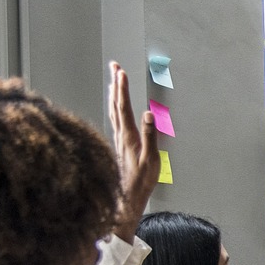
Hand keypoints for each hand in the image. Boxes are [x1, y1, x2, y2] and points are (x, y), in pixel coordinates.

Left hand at [107, 62, 159, 242]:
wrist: (127, 197)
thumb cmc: (141, 181)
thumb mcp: (151, 159)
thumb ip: (150, 135)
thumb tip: (149, 113)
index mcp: (128, 136)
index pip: (124, 106)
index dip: (123, 88)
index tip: (122, 72)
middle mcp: (120, 134)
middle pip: (116, 104)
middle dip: (116, 84)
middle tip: (115, 67)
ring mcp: (118, 139)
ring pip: (113, 110)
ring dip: (114, 93)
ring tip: (114, 80)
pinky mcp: (119, 144)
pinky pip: (115, 119)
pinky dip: (115, 106)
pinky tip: (115, 106)